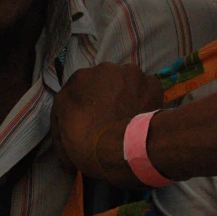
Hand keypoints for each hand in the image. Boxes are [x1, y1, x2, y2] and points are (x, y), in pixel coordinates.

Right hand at [52, 62, 163, 186]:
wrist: (122, 147)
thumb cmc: (87, 142)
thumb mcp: (64, 138)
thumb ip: (65, 128)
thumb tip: (70, 146)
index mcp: (79, 78)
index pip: (79, 92)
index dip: (83, 109)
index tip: (88, 125)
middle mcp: (104, 68)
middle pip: (104, 84)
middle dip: (106, 99)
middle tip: (109, 121)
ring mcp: (130, 73)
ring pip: (126, 84)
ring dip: (126, 96)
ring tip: (128, 118)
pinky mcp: (152, 83)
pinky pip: (147, 91)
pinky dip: (145, 100)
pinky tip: (143, 115)